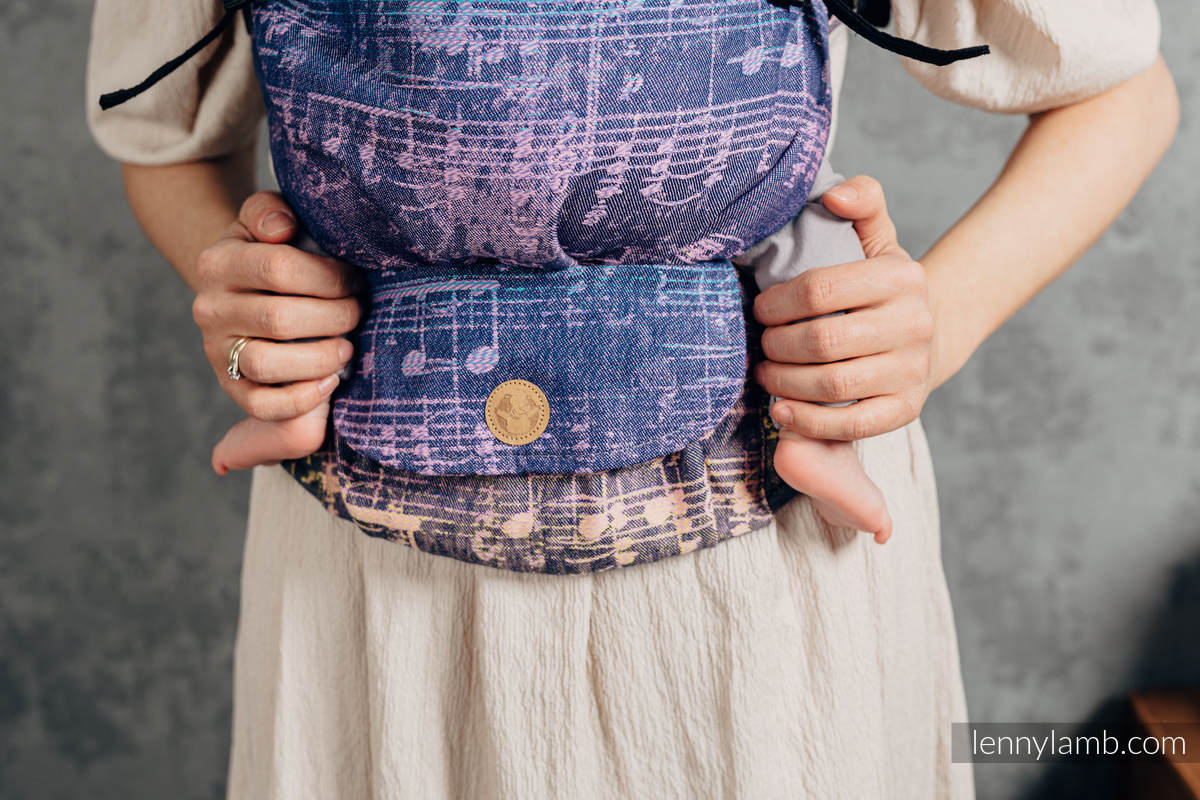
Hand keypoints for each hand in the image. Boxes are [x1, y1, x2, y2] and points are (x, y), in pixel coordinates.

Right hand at [192, 191, 362, 432]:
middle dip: (334, 317)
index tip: (354, 280)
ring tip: (347, 347)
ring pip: (266, 363)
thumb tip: (282, 228)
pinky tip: (330, 381)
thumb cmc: (270, 251)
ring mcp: (218, 351)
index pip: (278, 268)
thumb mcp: (266, 220)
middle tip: (358, 312)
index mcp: (219, 262)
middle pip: (278, 318)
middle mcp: (210, 308)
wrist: (239, 290)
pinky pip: (262, 404)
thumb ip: (270, 210)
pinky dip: (302, 398)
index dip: (328, 276)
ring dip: (319, 358)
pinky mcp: (231, 386)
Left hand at [752, 176, 934, 440]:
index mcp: (902, 277)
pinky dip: (810, 422)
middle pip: (823, 341)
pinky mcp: (907, 409)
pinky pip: (853, 424)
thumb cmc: (879, 284)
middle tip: (760, 344)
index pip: (820, 290)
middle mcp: (915, 324)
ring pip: (833, 385)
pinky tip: (782, 411)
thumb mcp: (875, 237)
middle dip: (777, 345)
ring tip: (765, 373)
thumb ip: (861, 201)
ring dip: (785, 382)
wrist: (926, 332)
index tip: (761, 309)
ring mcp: (913, 370)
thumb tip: (834, 195)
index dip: (777, 303)